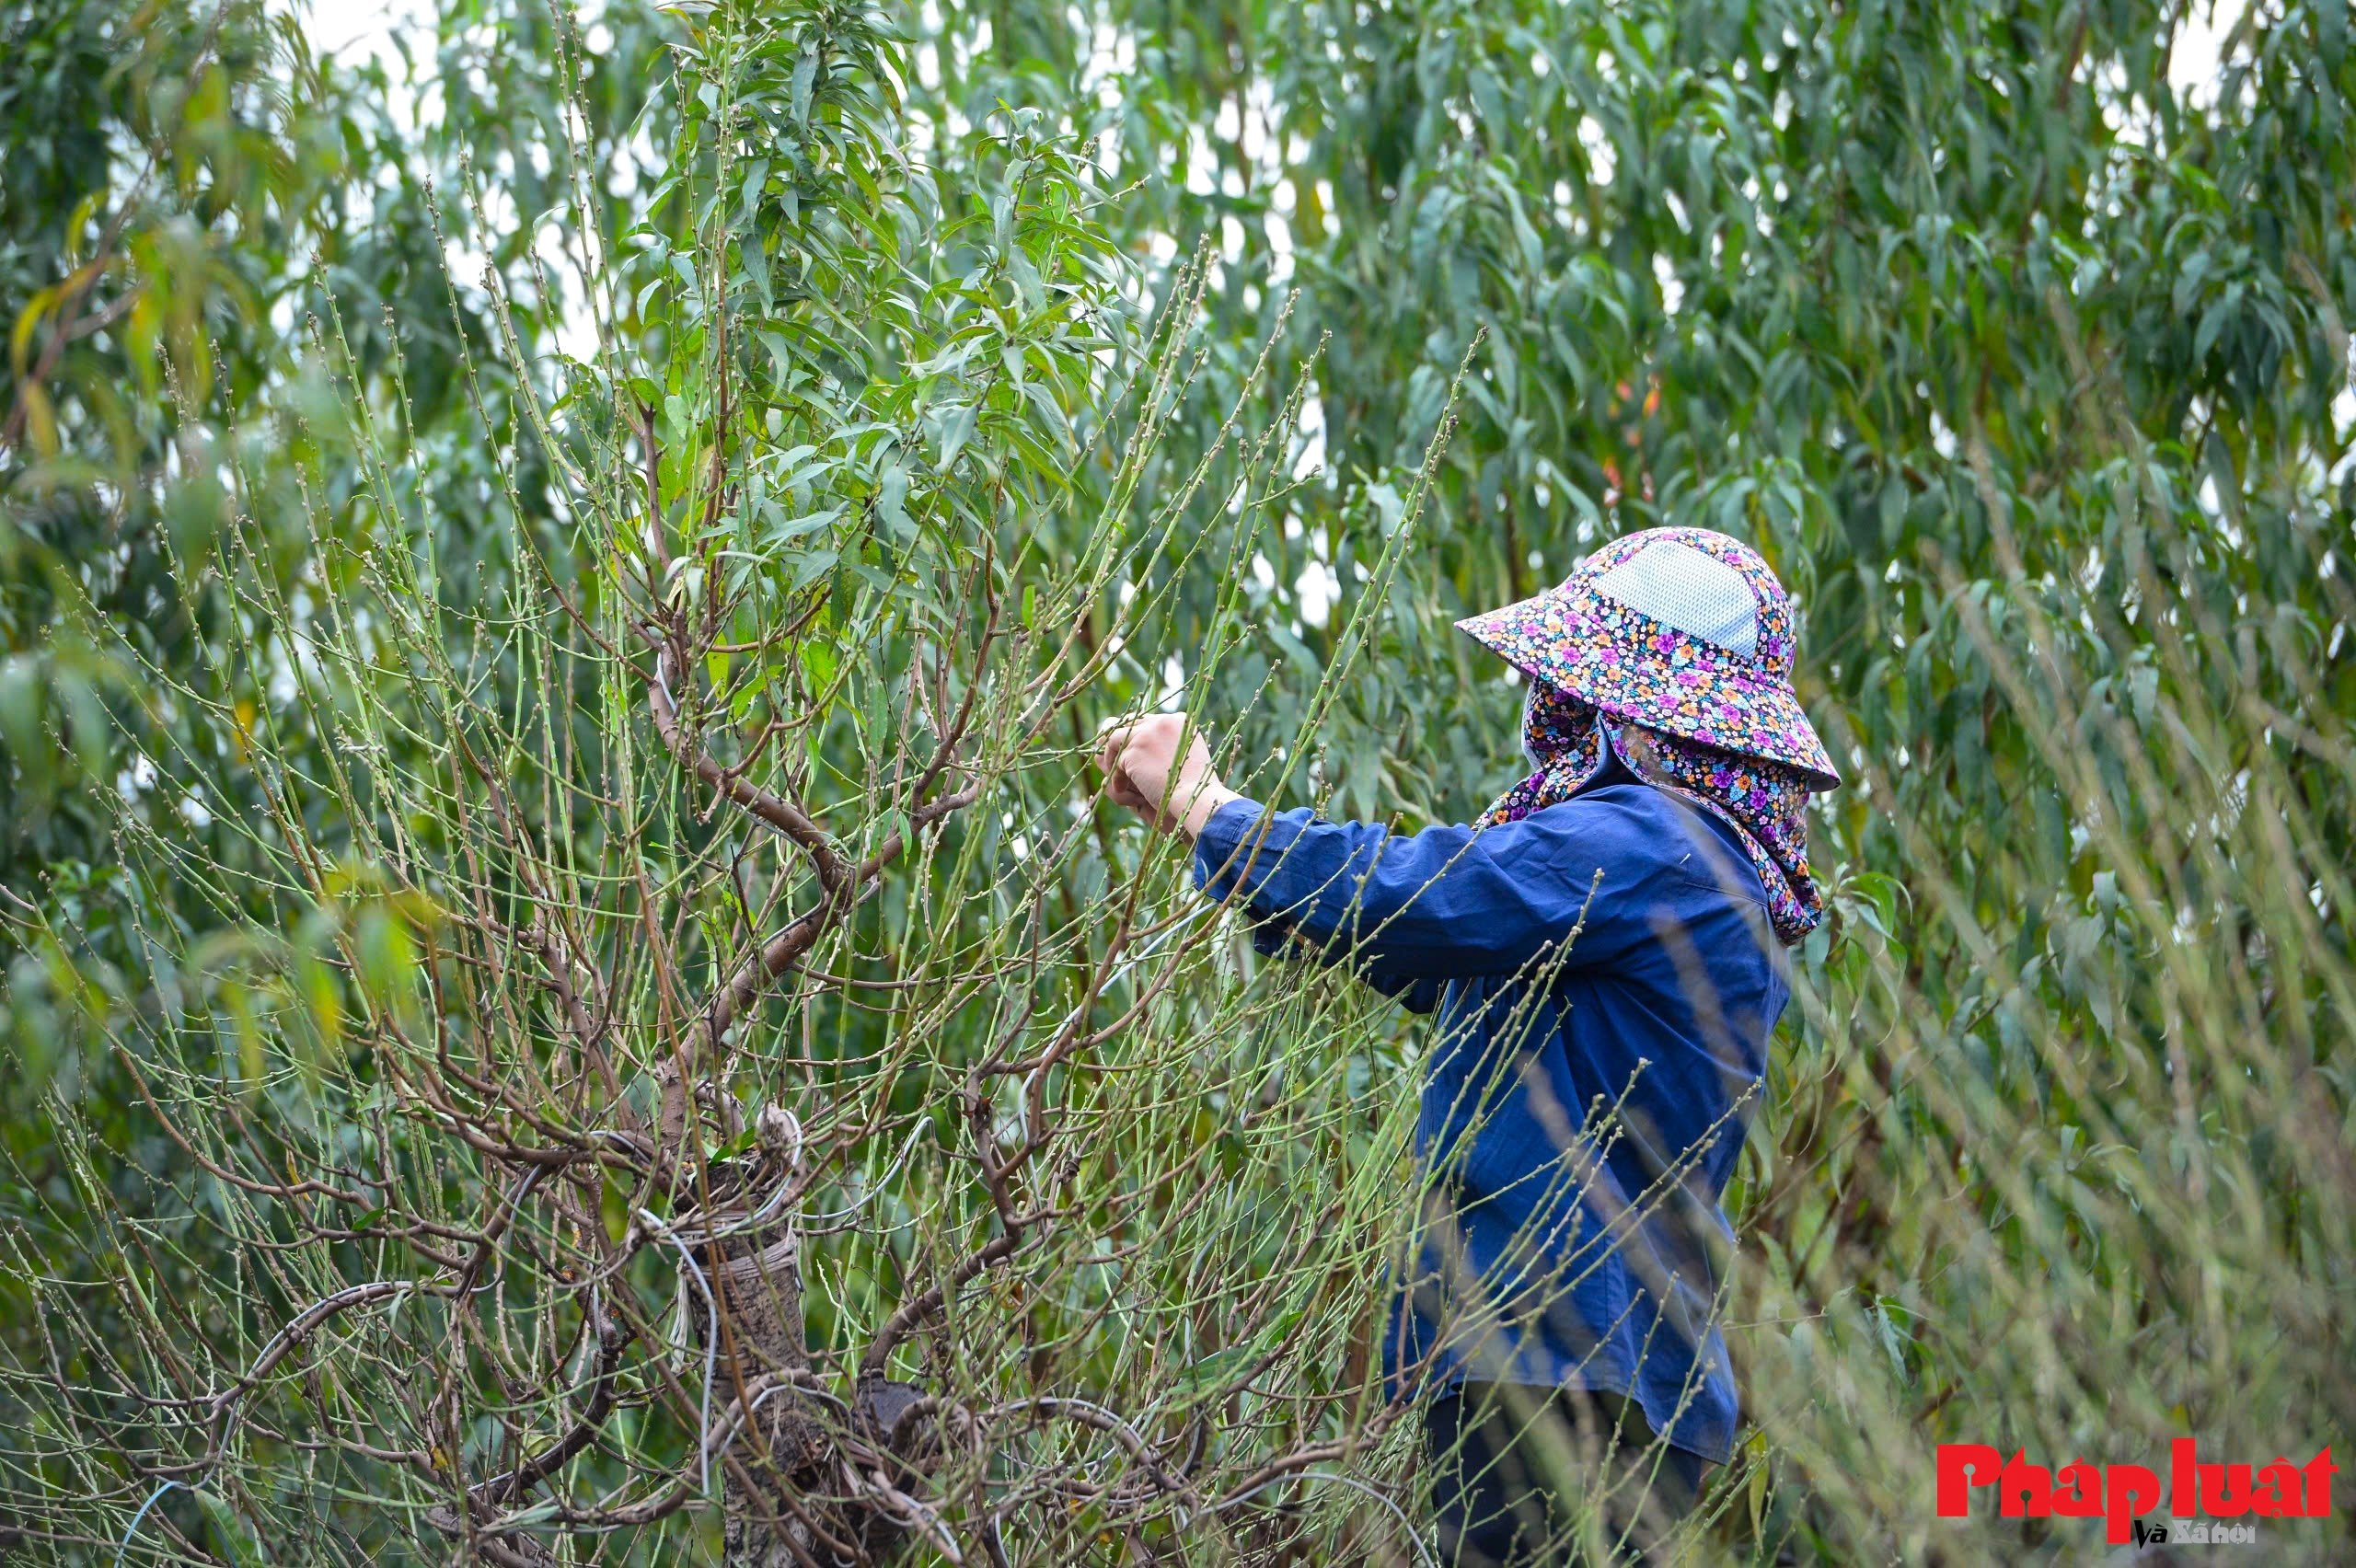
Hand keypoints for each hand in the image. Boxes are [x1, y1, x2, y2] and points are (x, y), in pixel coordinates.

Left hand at [1097, 713, 1240, 838]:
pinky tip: (1121, 788)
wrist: (1197, 798)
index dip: (1136, 735)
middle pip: (1129, 723)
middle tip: (1113, 760)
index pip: (1148, 720)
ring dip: (1113, 759)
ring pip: (1115, 739)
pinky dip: (1116, 777)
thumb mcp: (1185, 757)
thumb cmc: (1195, 786)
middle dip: (1118, 742)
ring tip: (1117, 777)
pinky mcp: (1135, 750)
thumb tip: (1139, 744)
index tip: (1131, 752)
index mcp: (1180, 721)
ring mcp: (1147, 734)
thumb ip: (1166, 745)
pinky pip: (1116, 762)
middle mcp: (1163, 721)